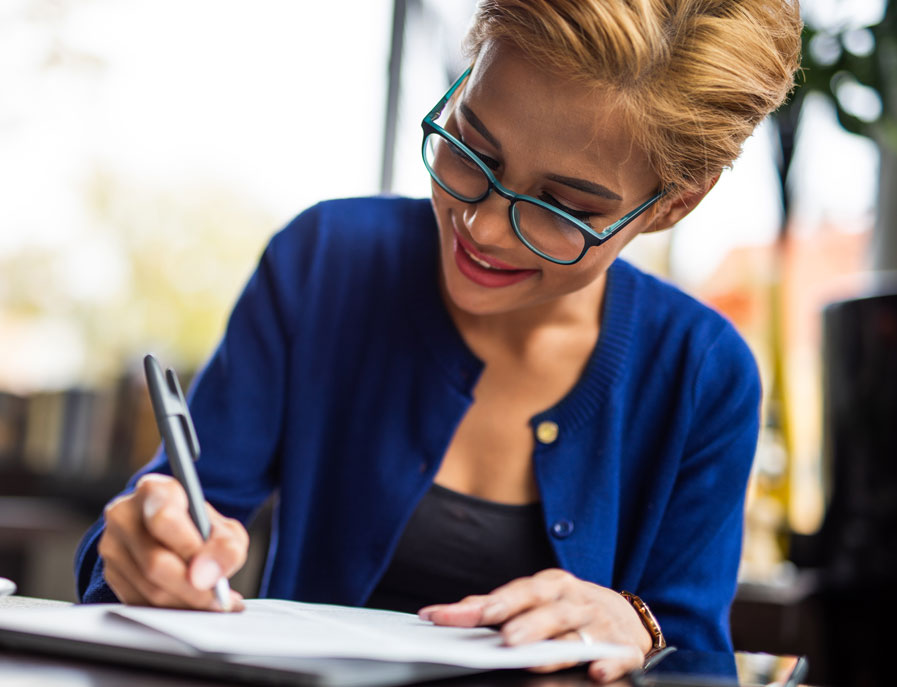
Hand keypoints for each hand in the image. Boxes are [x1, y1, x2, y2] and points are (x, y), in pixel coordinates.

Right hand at [98, 473, 247, 610]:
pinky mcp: (109, 573)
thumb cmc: (198, 526)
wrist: (171, 530)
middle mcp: (124, 514)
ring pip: (148, 588)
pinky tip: (194, 606)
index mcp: (154, 491)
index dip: (188, 549)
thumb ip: (226, 546)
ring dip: (185, 603)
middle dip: (192, 588)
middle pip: (154, 562)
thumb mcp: (223, 528)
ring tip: (213, 604)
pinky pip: (140, 603)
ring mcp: (112, 545)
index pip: (164, 519)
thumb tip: (209, 576)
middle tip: (218, 599)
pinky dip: (171, 611)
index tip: (210, 572)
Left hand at [418, 569, 650, 682]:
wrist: (625, 617)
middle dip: (526, 623)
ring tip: (532, 658)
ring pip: (577, 635)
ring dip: (556, 646)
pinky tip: (596, 672)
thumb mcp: (538, 599)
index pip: (518, 592)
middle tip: (505, 638)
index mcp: (551, 586)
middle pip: (549, 611)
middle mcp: (574, 602)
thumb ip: (499, 606)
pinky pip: (619, 656)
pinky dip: (610, 662)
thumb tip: (459, 610)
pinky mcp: (624, 649)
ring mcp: (600, 625)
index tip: (452, 616)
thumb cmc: (568, 608)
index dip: (488, 604)